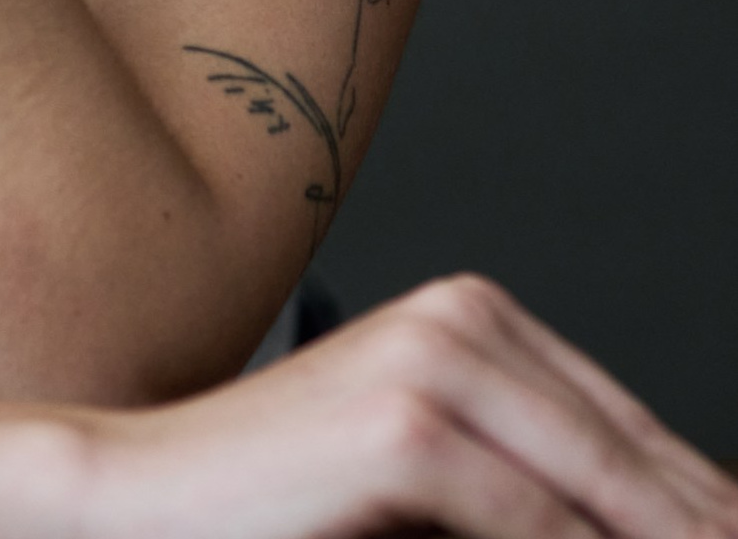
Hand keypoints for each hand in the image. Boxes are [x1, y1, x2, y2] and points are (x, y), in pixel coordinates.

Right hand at [78, 275, 737, 538]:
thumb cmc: (285, 496)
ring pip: (608, 499)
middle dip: (697, 531)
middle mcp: (465, 319)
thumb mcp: (435, 474)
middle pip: (641, 467)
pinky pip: (540, 532)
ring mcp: (437, 366)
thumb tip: (672, 526)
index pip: (642, 438)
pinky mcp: (409, 430)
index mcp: (477, 315)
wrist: (148, 492)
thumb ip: (537, 489)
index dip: (704, 508)